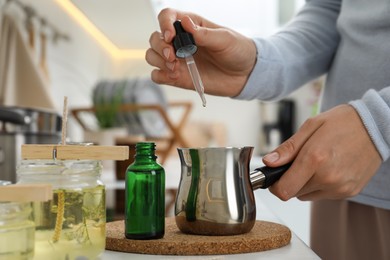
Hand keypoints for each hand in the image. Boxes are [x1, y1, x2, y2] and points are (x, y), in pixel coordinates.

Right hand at [146, 8, 256, 96]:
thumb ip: (204, 34)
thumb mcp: (225, 39)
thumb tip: (184, 22)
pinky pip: (158, 76)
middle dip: (160, 47)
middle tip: (173, 57)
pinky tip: (175, 77)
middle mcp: (180, 41)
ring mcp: (178, 59)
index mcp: (190, 25)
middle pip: (155, 38)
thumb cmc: (238, 51)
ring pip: (152, 56)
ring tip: (176, 69)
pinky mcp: (178, 76)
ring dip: (159, 61)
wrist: (245, 75)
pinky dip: (161, 76)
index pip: (167, 17)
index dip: (164, 24)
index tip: (171, 36)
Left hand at [262, 104, 381, 200]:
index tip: (274, 177)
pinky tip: (329, 168)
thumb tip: (269, 162)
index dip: (274, 186)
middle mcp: (328, 177)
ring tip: (317, 163)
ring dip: (305, 184)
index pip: (283, 190)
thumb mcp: (310, 126)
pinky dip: (320, 185)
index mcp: (314, 159)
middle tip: (299, 162)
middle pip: (293, 193)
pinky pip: (323, 195)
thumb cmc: (342, 123)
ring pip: (307, 195)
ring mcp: (340, 187)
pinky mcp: (349, 192)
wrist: (375, 126)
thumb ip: (287, 148)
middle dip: (290, 180)